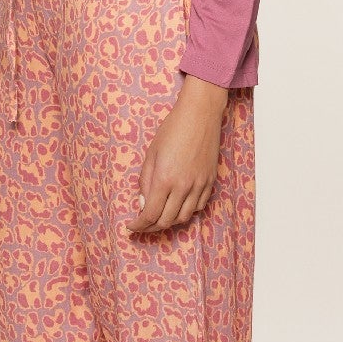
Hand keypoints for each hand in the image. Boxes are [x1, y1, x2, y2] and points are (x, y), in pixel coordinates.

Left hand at [124, 75, 231, 234]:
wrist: (200, 115)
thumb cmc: (172, 129)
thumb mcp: (151, 154)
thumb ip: (146, 181)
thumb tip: (143, 202)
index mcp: (164, 179)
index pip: (150, 214)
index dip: (139, 225)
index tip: (132, 226)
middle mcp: (183, 186)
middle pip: (166, 221)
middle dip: (151, 227)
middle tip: (143, 225)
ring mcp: (199, 185)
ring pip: (184, 217)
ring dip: (170, 222)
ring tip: (160, 218)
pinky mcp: (210, 181)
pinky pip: (199, 206)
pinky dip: (187, 211)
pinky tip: (179, 206)